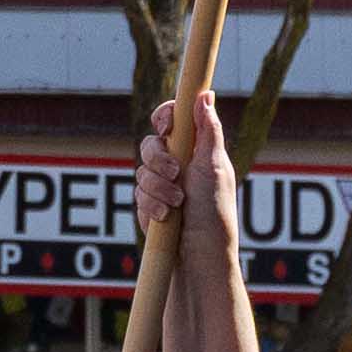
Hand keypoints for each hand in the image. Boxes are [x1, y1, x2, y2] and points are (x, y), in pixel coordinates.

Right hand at [140, 95, 239, 288]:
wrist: (199, 256)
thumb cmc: (214, 212)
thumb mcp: (214, 167)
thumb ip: (207, 130)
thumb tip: (204, 95)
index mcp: (197, 150)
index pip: (173, 119)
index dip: (165, 117)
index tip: (168, 127)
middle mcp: (178, 164)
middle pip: (150, 142)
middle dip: (159, 158)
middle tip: (176, 174)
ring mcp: (161, 185)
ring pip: (141, 170)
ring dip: (158, 188)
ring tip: (177, 204)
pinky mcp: (148, 204)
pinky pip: (137, 194)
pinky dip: (150, 205)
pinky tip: (164, 218)